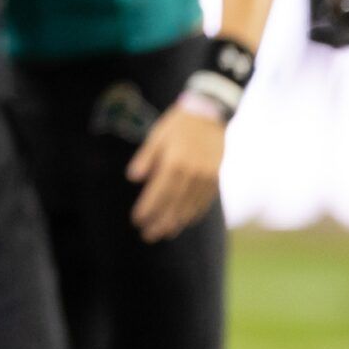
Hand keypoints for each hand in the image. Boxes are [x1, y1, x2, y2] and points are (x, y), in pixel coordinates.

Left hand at [126, 103, 224, 241]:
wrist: (211, 114)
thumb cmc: (179, 124)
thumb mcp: (157, 135)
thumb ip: (146, 158)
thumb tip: (133, 178)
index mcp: (175, 162)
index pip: (159, 192)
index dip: (148, 208)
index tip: (137, 220)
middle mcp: (192, 173)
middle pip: (174, 204)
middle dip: (160, 221)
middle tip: (148, 235)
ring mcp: (207, 178)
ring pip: (190, 206)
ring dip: (176, 222)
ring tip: (164, 233)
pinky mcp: (216, 179)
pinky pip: (204, 202)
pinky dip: (193, 214)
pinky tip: (184, 222)